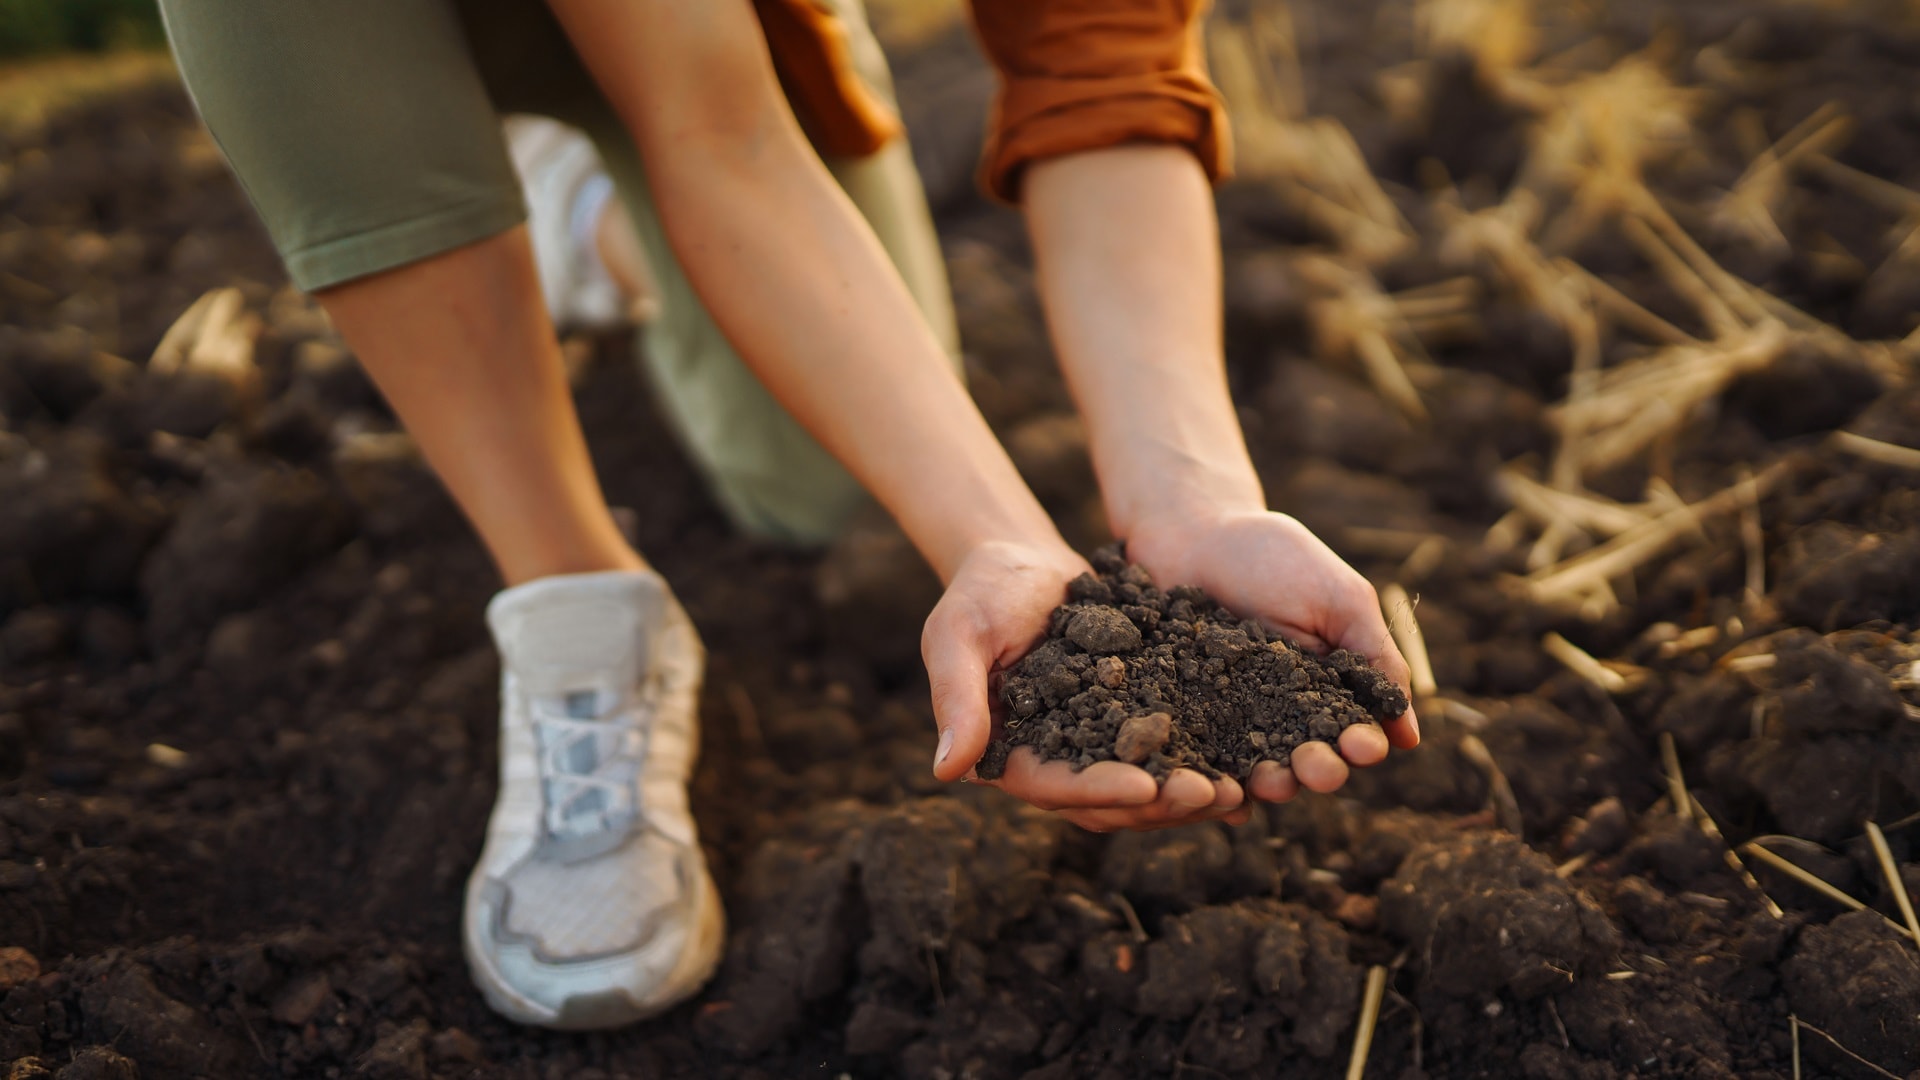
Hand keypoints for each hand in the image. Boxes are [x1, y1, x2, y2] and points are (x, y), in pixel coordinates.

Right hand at [923, 540, 1255, 831]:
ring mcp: (1098, 748)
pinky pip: (1172, 756)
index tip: (1144, 788)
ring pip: (1148, 791)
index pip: (1057, 787)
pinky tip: (1250, 774)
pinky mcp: (1134, 724)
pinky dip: (1208, 766)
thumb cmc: (980, 592)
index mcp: (1010, 756)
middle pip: (1110, 804)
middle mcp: (1057, 764)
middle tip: (1211, 794)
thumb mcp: (958, 635)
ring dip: (1191, 796)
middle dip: (1161, 803)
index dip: (1101, 791)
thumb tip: (946, 771)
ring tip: (1240, 790)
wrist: (1022, 560)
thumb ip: (957, 698)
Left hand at [1125, 509, 1420, 802]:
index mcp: (1329, 690)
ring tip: (1273, 783)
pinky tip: (1222, 795)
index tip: (1361, 745)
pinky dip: (1213, 780)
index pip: (1354, 733)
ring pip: (1258, 768)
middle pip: (1308, 759)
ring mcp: (1233, 720)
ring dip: (1272, 783)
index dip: (1361, 745)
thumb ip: (1376, 658)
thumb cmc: (1274, 557)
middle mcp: (1284, 714)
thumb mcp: (1340, 600)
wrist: (1192, 530)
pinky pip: (1201, 759)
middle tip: (1317, 767)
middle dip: (1319, 770)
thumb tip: (1409, 737)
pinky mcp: (1186, 718)